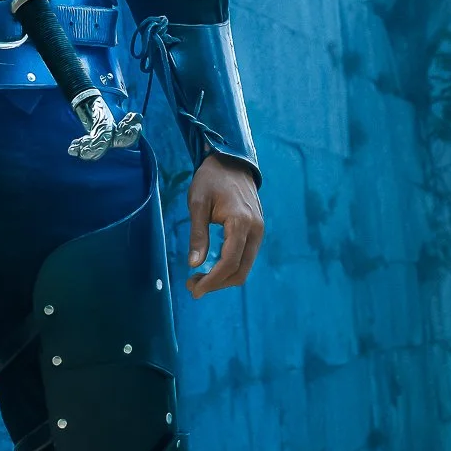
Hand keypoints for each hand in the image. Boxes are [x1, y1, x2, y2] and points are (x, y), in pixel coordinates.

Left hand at [186, 154, 263, 297]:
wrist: (232, 161)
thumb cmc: (211, 179)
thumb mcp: (197, 203)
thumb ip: (198, 234)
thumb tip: (194, 264)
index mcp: (241, 222)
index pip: (229, 262)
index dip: (212, 281)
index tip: (194, 289)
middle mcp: (255, 230)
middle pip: (240, 271)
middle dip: (217, 284)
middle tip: (192, 287)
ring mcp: (259, 231)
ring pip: (244, 267)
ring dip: (223, 278)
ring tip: (199, 279)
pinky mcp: (257, 230)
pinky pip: (246, 257)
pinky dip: (230, 267)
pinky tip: (212, 266)